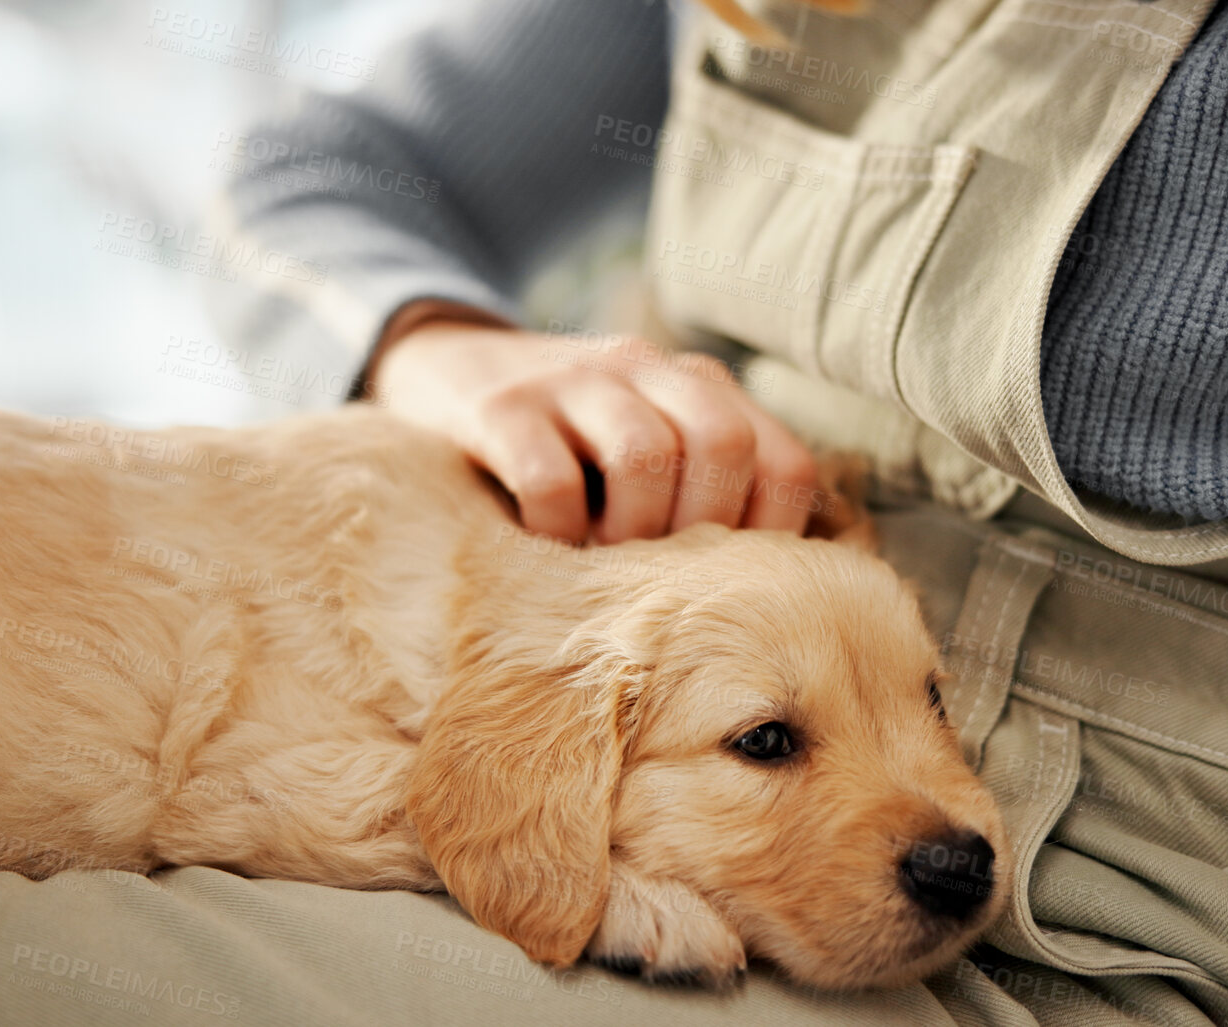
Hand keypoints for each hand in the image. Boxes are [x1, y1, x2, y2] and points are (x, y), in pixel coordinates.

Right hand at [364, 308, 820, 544]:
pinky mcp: (500, 407)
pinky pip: (549, 478)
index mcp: (698, 384)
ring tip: (602, 561)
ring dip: (630, 530)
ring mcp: (571, 382)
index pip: (785, 461)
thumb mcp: (644, 445)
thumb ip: (703, 487)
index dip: (772, 535)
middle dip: (701, 528)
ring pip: (644, 454)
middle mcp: (644, 369)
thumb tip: (762, 590)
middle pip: (723, 444)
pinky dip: (556, 529)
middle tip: (660, 570)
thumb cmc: (566, 441)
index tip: (728, 578)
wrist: (442, 366)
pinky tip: (545, 545)